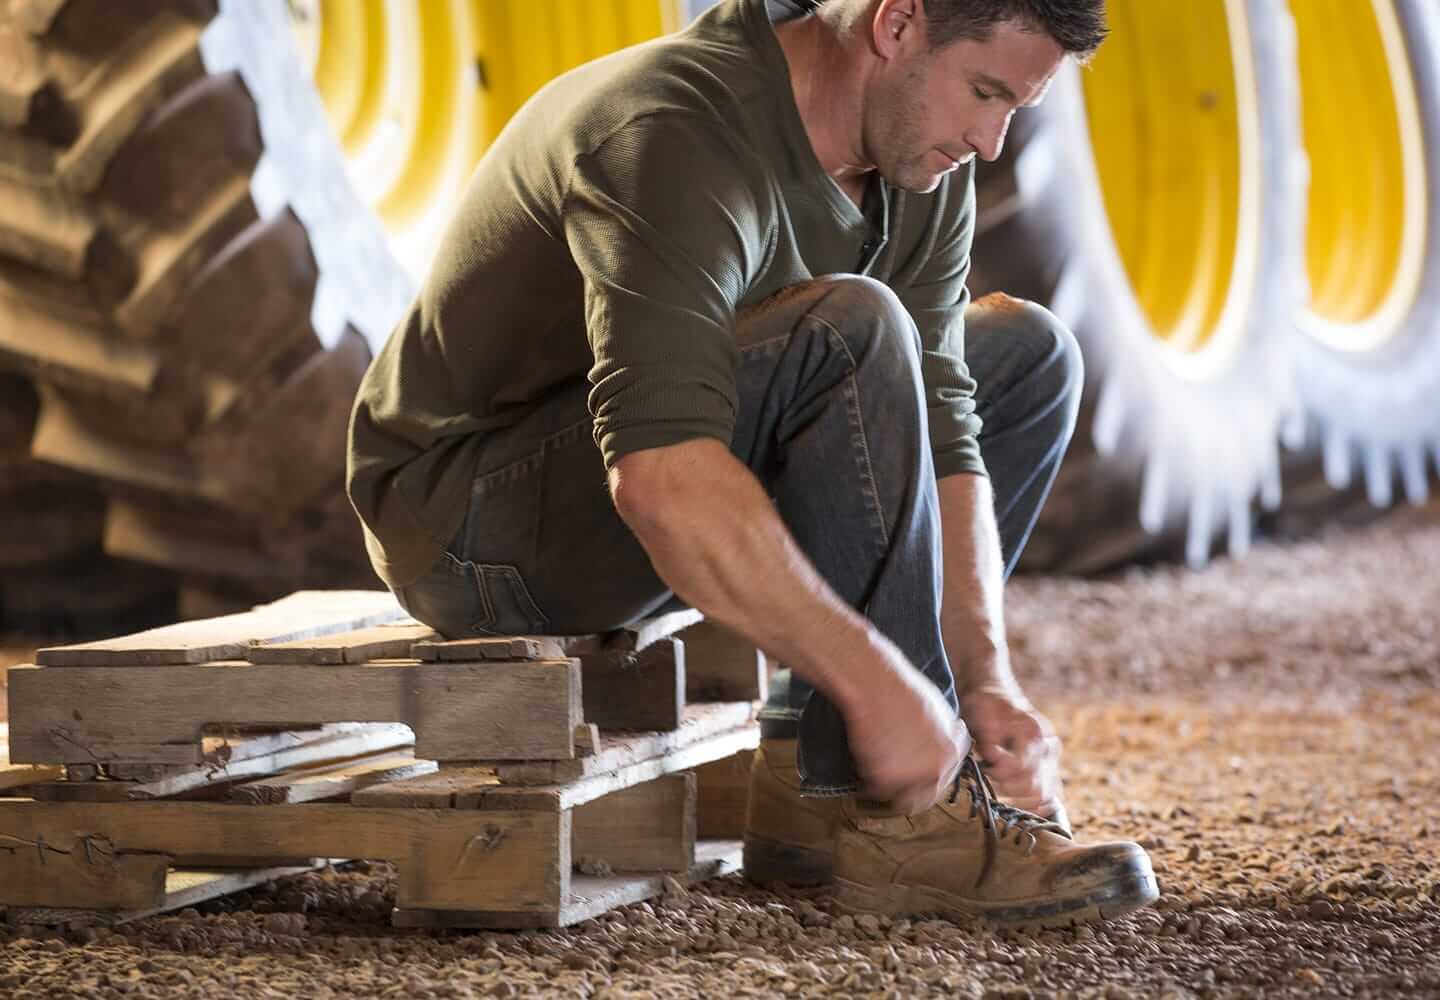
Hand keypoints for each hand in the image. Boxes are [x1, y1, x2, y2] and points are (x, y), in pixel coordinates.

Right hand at [842, 634, 972, 815]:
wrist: (875, 684)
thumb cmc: (902, 690)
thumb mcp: (940, 712)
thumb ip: (945, 737)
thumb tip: (942, 746)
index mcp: (954, 752)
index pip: (943, 782)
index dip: (924, 778)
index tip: (911, 775)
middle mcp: (939, 768)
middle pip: (925, 798)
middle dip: (908, 790)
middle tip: (891, 779)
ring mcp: (914, 777)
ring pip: (901, 799)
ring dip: (890, 788)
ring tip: (877, 764)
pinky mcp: (887, 779)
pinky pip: (877, 790)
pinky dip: (869, 778)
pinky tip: (868, 754)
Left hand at [960, 684, 1065, 822]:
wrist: (991, 691)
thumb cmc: (983, 705)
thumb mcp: (979, 718)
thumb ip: (988, 741)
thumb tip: (993, 759)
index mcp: (1034, 732)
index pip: (1021, 768)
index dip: (1000, 772)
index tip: (985, 764)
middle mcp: (1049, 746)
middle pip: (1035, 787)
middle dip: (1007, 787)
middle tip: (989, 774)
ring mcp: (1051, 756)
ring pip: (1043, 794)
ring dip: (1018, 794)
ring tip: (998, 780)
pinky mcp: (1049, 764)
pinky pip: (1049, 792)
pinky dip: (1033, 800)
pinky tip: (1016, 796)